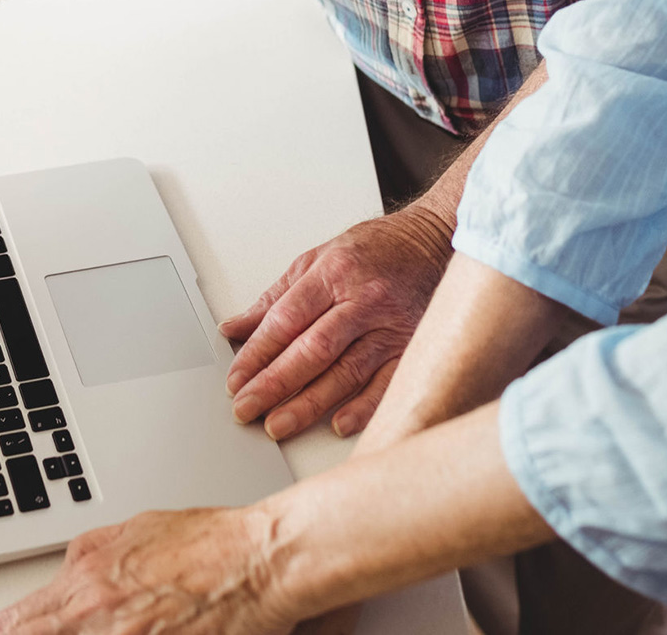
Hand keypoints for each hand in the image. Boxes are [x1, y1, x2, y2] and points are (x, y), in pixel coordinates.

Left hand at [0, 507, 295, 634]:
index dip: (2, 633)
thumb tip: (66, 568)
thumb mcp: (136, 528)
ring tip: (89, 628)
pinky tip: (125, 634)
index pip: (19, 624)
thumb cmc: (210, 545)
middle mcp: (95, 618)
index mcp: (85, 582)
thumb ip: (91, 553)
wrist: (259, 561)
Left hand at [219, 205, 454, 440]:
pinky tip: (338, 424)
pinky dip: (363, 407)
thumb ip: (275, 298)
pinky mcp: (413, 346)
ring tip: (278, 424)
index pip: (287, 320)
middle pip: (313, 350)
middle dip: (275, 383)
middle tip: (246, 408)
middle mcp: (364, 301)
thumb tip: (234, 328)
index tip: (236, 379)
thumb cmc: (373, 250)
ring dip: (309, 404)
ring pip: (346, 372)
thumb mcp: (316, 260)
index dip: (257, 353)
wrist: (431, 243)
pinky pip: (387, 384)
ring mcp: (392, 326)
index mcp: (334, 274)